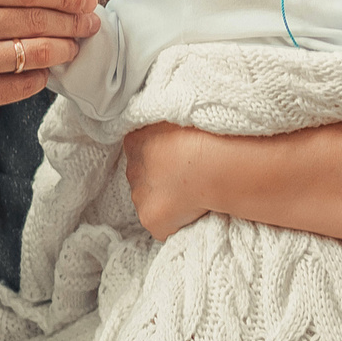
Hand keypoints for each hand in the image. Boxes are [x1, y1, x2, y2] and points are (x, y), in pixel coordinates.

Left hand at [123, 121, 219, 240]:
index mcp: (134, 141)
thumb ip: (162, 122)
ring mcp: (140, 196)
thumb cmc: (202, 135)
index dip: (160, 156)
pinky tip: (191, 212)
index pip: (140, 151)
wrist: (210, 163)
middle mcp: (132, 169)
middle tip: (186, 177)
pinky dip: (175, 222)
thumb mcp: (176, 116)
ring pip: (151, 201)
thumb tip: (164, 123)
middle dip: (160, 179)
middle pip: (144, 177)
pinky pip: (162, 225)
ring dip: (166, 200)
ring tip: (192, 195)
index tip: (177, 158)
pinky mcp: (151, 220)